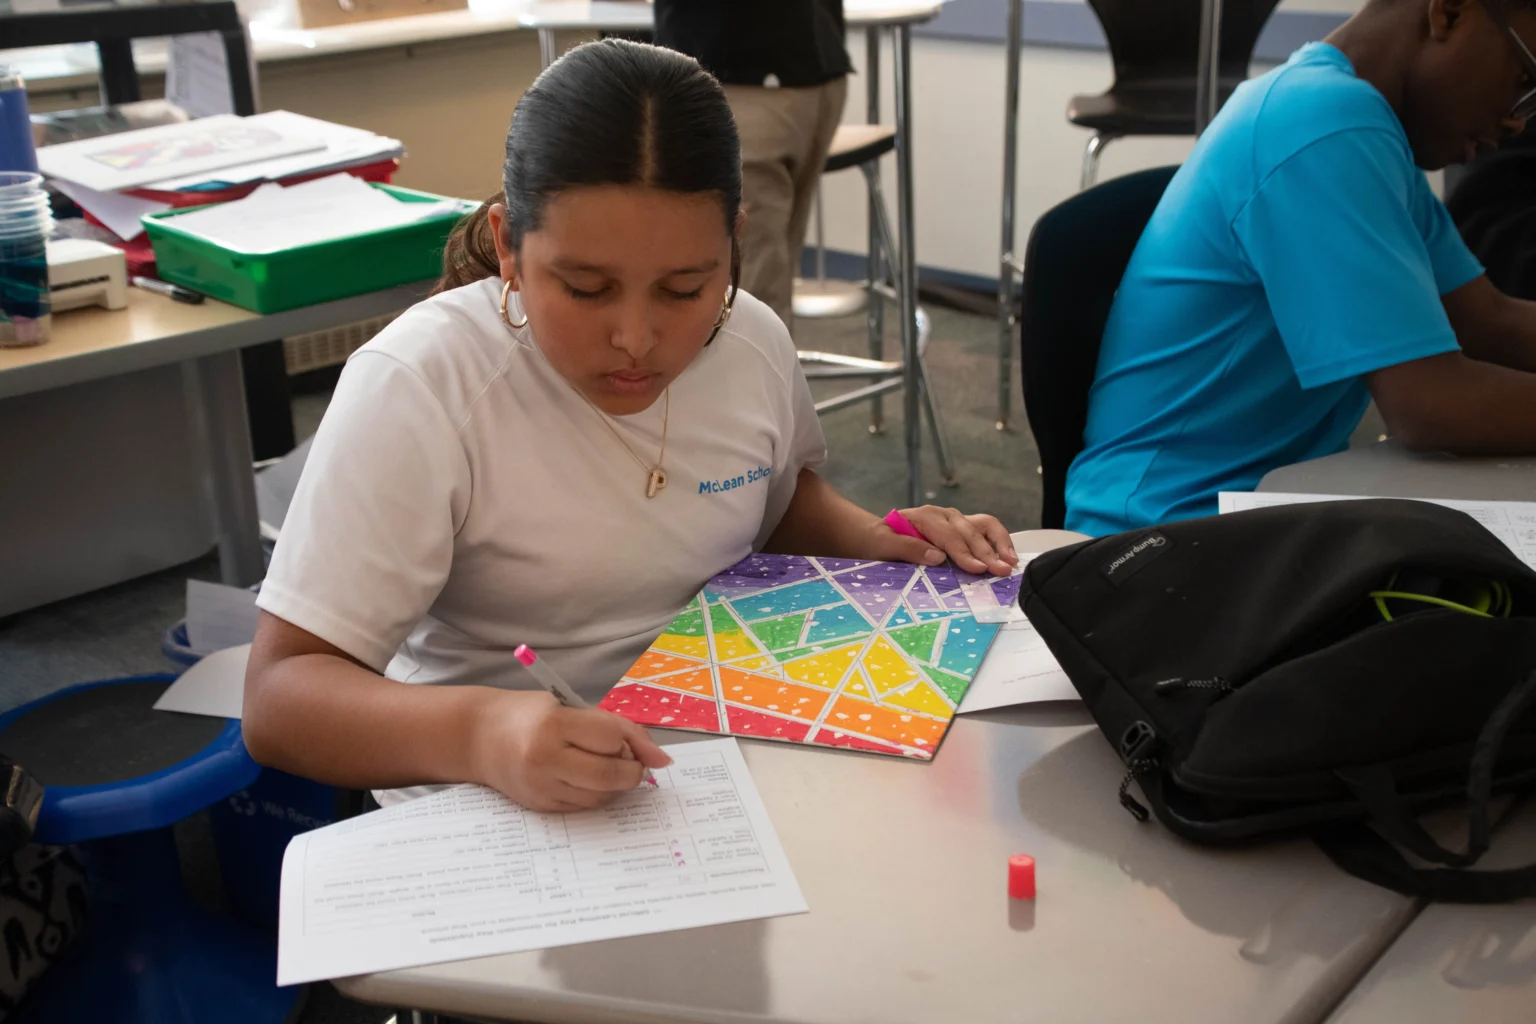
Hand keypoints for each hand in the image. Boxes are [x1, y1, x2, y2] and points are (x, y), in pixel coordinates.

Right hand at [468, 690, 671, 811]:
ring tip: (605, 765)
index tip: (637, 745)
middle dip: (632, 770)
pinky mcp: (540, 806)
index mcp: (554, 724)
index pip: (612, 738)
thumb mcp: (569, 707)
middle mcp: (545, 758)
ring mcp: (541, 786)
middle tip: (630, 760)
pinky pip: (584, 807)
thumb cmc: (529, 714)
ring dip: (616, 784)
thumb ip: (615, 727)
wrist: (478, 737)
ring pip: (601, 796)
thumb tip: (662, 760)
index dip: (633, 742)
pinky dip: (597, 795)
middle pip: (610, 774)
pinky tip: (588, 778)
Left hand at [871, 505, 1018, 575]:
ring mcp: (956, 519)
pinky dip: (1000, 541)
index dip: (964, 554)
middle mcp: (944, 515)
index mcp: (925, 517)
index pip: (949, 536)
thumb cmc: (879, 542)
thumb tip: (937, 556)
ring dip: (1000, 545)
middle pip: (970, 533)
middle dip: (987, 553)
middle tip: (1001, 571)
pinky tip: (1010, 556)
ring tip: (1011, 563)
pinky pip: (987, 529)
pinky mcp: (964, 526)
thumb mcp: (883, 546)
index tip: (977, 570)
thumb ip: (907, 549)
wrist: (877, 535)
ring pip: (984, 526)